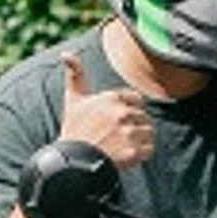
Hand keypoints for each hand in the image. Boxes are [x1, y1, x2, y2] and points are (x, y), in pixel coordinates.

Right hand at [59, 50, 153, 169]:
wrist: (71, 163)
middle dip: (134, 128)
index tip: (118, 123)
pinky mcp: (133, 152)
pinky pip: (149, 150)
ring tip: (121, 147)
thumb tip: (66, 54)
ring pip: (149, 133)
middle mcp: (121, 113)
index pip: (137, 101)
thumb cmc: (74, 132)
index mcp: (111, 98)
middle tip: (117, 139)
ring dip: (139, 142)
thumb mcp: (73, 101)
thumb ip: (75, 75)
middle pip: (144, 118)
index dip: (129, 113)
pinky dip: (141, 156)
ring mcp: (128, 133)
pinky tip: (126, 157)